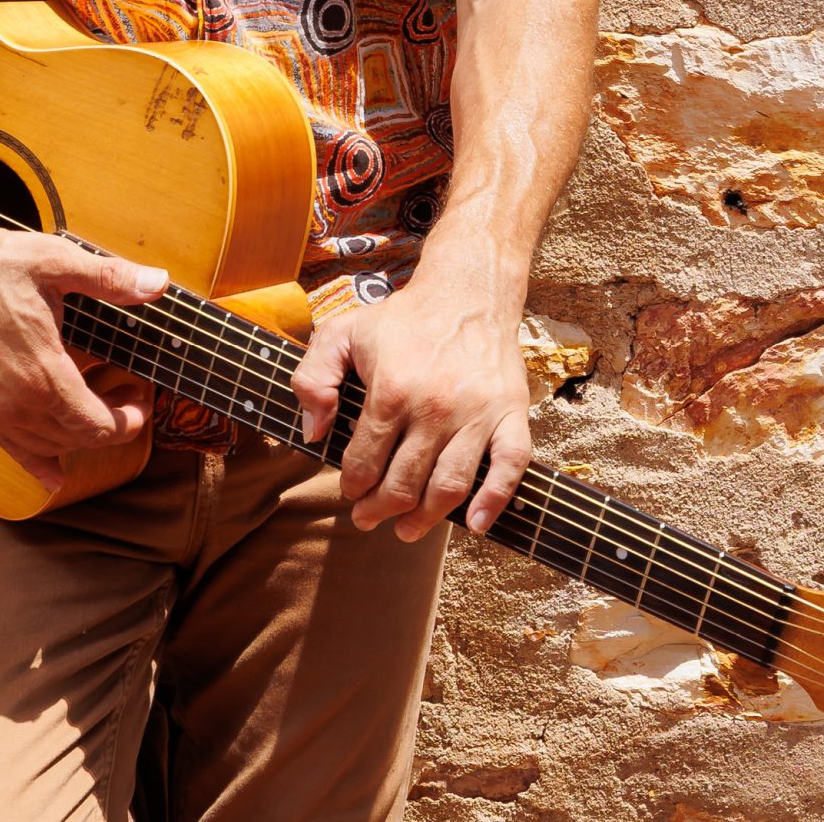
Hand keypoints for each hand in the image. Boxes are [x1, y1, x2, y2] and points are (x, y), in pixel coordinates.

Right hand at [0, 220, 166, 490]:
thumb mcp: (55, 262)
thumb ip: (109, 278)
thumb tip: (157, 282)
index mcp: (44, 375)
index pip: (100, 427)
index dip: (130, 420)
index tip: (141, 395)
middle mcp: (17, 405)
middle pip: (78, 440)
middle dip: (112, 423)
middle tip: (127, 393)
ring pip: (48, 447)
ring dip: (78, 435)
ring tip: (94, 403)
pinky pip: (11, 450)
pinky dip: (37, 463)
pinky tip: (52, 472)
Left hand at [290, 263, 531, 540]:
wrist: (466, 292)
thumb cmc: (402, 318)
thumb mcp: (342, 332)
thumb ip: (312, 378)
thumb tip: (313, 433)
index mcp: (391, 391)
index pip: (364, 461)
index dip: (352, 485)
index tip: (350, 490)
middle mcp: (435, 408)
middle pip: (403, 483)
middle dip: (379, 509)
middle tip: (368, 517)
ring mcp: (477, 414)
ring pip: (449, 487)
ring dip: (424, 518)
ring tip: (406, 530)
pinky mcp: (511, 414)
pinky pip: (508, 468)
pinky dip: (494, 501)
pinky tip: (476, 523)